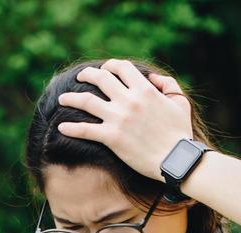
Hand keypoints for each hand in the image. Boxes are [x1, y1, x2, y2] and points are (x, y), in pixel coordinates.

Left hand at [53, 60, 193, 182]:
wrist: (176, 159)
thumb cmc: (180, 133)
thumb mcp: (180, 103)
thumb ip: (167, 85)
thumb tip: (153, 77)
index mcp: (145, 89)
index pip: (122, 68)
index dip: (110, 66)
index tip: (104, 69)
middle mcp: (129, 100)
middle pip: (101, 78)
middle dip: (87, 75)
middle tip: (79, 77)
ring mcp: (119, 118)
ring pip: (87, 101)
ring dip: (71, 98)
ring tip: (61, 99)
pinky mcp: (112, 137)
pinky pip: (85, 130)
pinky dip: (71, 128)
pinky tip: (61, 127)